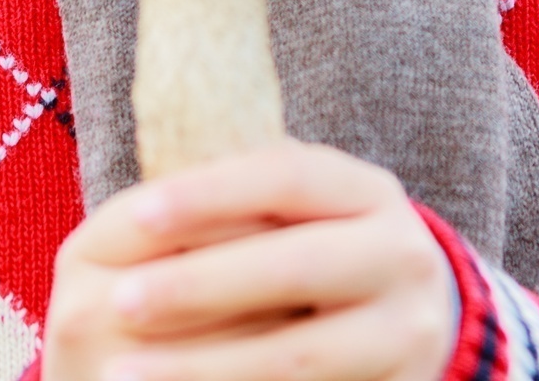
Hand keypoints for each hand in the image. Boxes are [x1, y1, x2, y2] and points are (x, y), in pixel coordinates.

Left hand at [42, 139, 455, 380]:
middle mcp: (402, 257)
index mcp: (370, 193)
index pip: (287, 176)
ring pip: (295, 356)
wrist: (418, 320)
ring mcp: (407, 335)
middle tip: (121, 301)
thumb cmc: (324, 248)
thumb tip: (145, 210)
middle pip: (295, 265)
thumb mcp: (303, 211)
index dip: (212, 193)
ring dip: (203, 367)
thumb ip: (246, 200)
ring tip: (125, 373)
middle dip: (201, 285)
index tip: (140, 213)